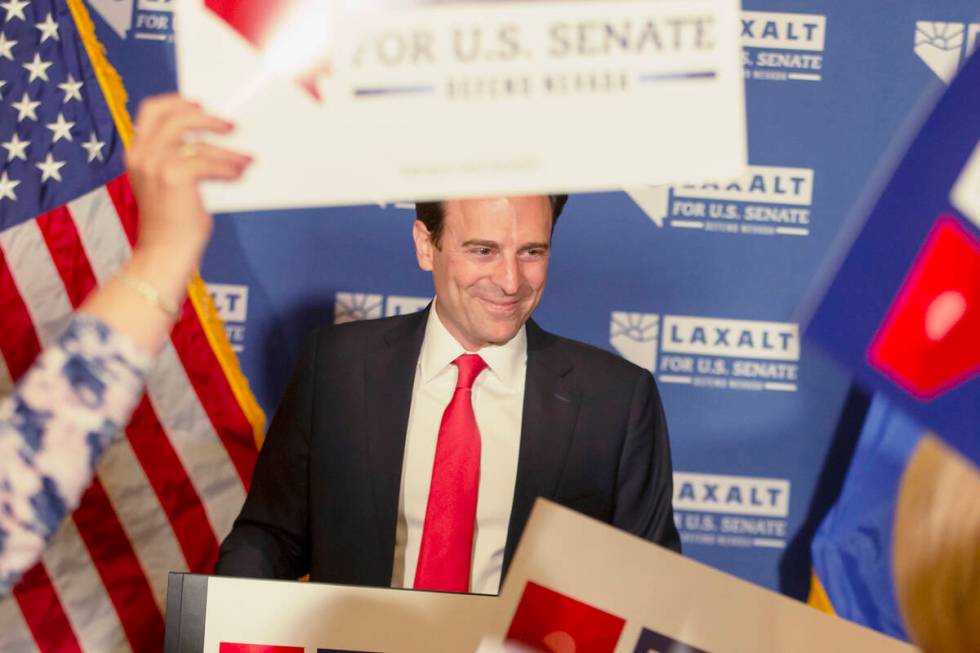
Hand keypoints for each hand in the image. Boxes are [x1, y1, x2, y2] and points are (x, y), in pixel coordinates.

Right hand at [125, 95, 251, 281]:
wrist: (163, 253)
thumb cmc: (170, 224)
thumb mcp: (167, 183)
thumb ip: (177, 159)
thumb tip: (211, 143)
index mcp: (137, 153)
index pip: (152, 111)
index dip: (177, 102)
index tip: (200, 104)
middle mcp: (142, 155)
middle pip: (175, 117)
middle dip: (207, 119)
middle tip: (231, 127)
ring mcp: (155, 165)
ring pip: (197, 142)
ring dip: (227, 152)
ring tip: (245, 161)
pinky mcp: (174, 177)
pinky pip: (208, 163)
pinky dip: (228, 169)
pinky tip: (238, 177)